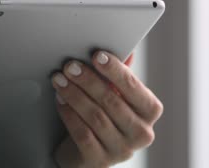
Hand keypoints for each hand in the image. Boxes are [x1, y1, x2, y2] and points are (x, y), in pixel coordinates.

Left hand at [52, 51, 162, 167]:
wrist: (86, 151)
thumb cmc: (103, 115)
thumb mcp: (114, 93)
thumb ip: (119, 74)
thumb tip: (125, 51)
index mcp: (149, 111)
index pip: (134, 88)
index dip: (115, 70)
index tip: (97, 55)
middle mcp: (140, 133)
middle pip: (112, 101)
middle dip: (88, 80)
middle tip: (70, 66)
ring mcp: (121, 150)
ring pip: (95, 117)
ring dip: (74, 95)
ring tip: (59, 80)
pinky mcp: (100, 161)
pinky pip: (83, 134)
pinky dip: (69, 114)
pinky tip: (60, 101)